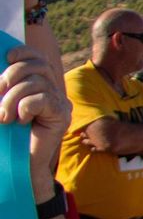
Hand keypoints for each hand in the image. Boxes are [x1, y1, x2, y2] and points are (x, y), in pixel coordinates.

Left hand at [2, 45, 70, 197]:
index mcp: (38, 84)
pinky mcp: (62, 115)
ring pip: (37, 82)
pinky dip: (25, 107)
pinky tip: (20, 122)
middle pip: (38, 65)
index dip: (23, 53)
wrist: (16, 165)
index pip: (37, 57)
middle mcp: (53, 90)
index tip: (6, 58)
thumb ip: (0, 90)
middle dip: (13, 74)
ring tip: (3, 117)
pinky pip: (43, 99)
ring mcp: (60, 102)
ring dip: (12, 98)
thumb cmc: (5, 137)